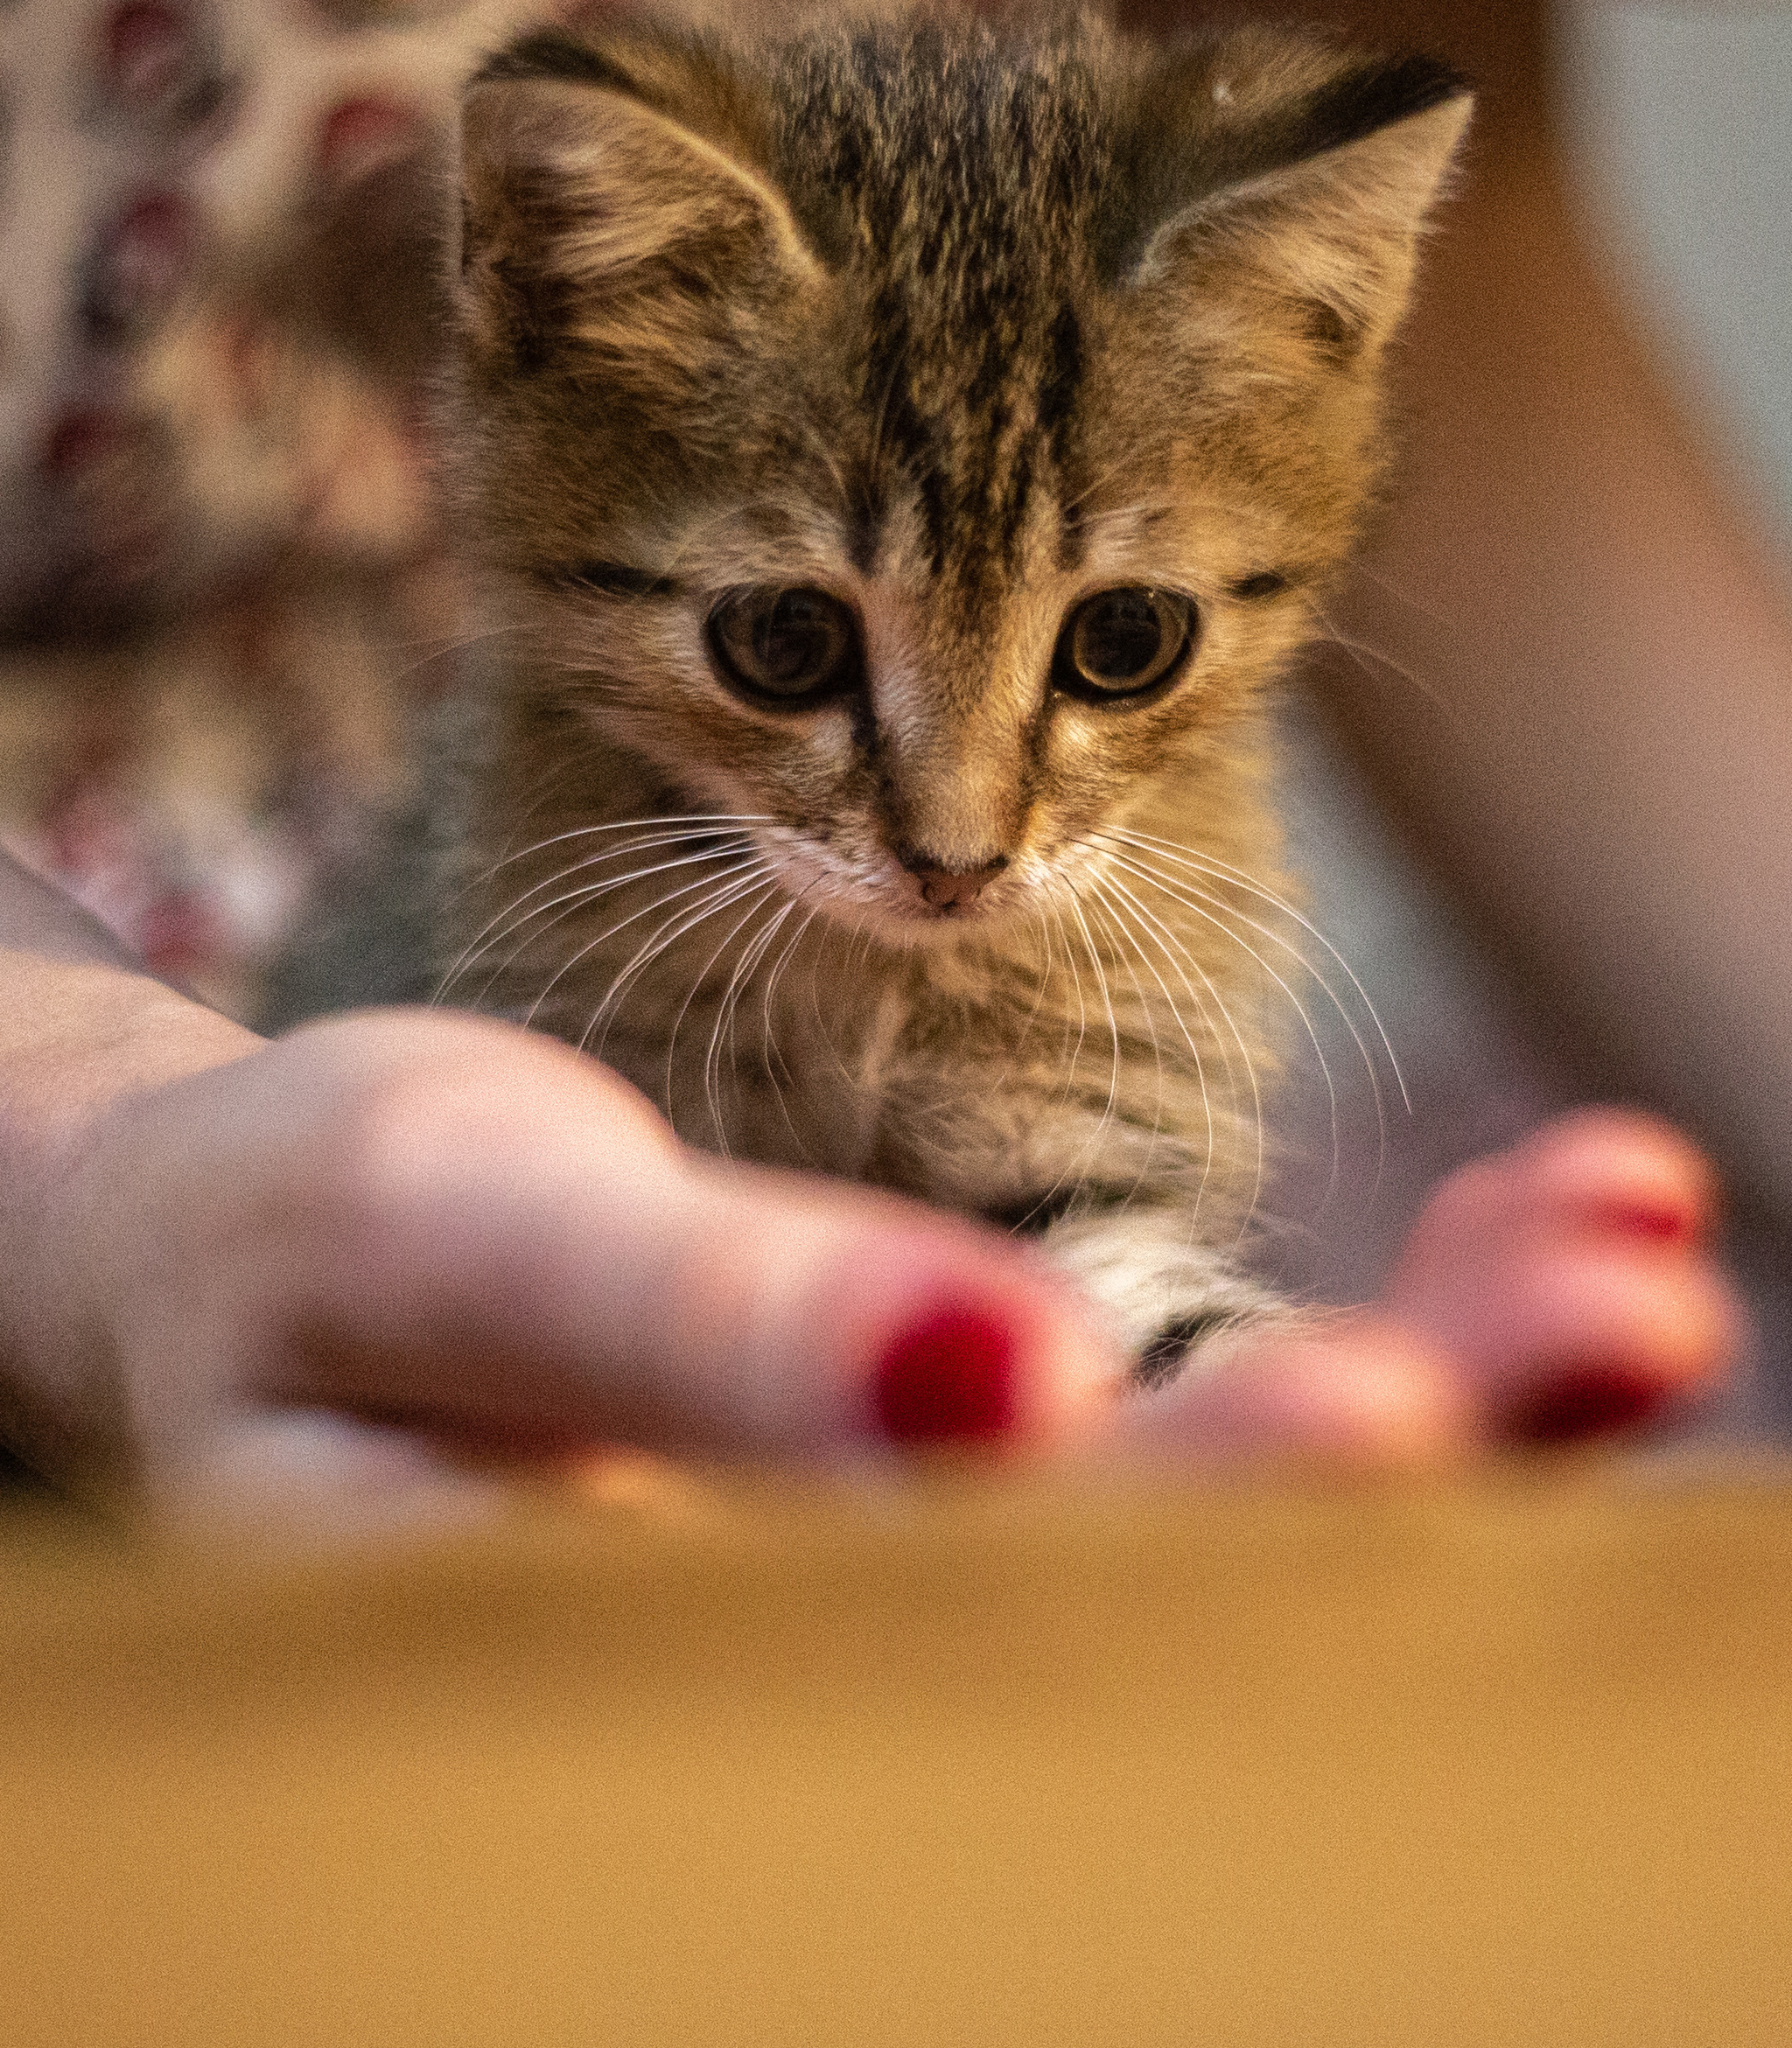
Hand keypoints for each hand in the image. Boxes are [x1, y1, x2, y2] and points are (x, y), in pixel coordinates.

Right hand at [30, 999, 1738, 1500]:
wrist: (243, 1281)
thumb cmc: (309, 1247)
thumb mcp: (451, 1235)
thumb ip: (698, 1329)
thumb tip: (997, 1392)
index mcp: (650, 1665)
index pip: (957, 1631)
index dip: (1194, 1533)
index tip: (1393, 1405)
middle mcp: (815, 1677)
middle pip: (1149, 1610)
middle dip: (1416, 1448)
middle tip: (1629, 1306)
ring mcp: (910, 1597)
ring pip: (1219, 1535)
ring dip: (1465, 1388)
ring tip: (1639, 1259)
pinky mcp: (973, 1502)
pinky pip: (1209, 1444)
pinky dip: (1395, 1322)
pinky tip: (1562, 1223)